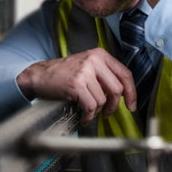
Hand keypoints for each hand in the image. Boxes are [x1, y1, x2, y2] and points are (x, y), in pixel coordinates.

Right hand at [16, 48, 136, 121]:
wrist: (39, 75)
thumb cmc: (64, 74)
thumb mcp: (87, 66)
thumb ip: (105, 75)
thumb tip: (124, 94)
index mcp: (100, 55)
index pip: (125, 74)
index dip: (132, 92)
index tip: (132, 105)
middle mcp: (94, 60)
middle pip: (117, 89)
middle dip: (114, 105)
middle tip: (108, 112)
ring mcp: (85, 72)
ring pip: (103, 100)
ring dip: (97, 110)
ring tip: (88, 111)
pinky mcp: (76, 84)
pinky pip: (91, 106)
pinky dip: (89, 116)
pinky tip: (84, 116)